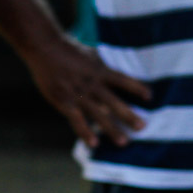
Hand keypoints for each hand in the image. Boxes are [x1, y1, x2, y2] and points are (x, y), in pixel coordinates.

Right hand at [27, 36, 150, 147]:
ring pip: (98, 114)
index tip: (149, 96)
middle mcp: (91, 83)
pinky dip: (86, 132)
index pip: (122, 79)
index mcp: (99, 70)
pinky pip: (77, 120)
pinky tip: (95, 144)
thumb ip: (101, 66)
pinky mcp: (64, 102)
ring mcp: (78, 94)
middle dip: (129, 115)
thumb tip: (114, 78)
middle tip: (143, 127)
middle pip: (114, 101)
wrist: (44, 48)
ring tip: (124, 142)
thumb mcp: (89, 54)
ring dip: (111, 129)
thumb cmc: (67, 49)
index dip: (136, 87)